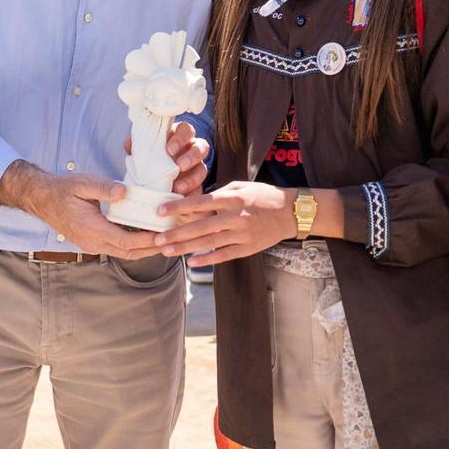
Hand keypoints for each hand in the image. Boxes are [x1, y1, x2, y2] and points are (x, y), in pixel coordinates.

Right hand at [5, 164, 161, 259]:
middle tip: (173, 240)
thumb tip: (124, 192)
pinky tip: (148, 236)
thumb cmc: (63, 190)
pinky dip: (135, 245)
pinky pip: (118, 248)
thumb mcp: (82, 183)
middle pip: (129, 252)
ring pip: (124, 252)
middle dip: (152, 248)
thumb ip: (103, 188)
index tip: (164, 235)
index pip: (125, 240)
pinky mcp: (94, 243)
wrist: (43, 199)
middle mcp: (93, 242)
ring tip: (166, 240)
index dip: (146, 240)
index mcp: (91, 229)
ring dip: (145, 249)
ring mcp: (93, 245)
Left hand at [123, 121, 209, 195]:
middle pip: (202, 147)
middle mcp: (191, 151)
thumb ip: (136, 149)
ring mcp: (196, 169)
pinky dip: (192, 194)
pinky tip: (180, 198)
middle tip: (179, 166)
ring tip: (178, 188)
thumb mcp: (140, 156)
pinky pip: (200, 189)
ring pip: (203, 169)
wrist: (149, 188)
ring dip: (193, 178)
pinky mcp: (197, 187)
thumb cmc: (147, 165)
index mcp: (178, 138)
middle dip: (192, 156)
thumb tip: (129, 144)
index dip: (181, 138)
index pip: (186, 130)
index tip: (169, 150)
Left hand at [156, 181, 296, 266]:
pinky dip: (207, 259)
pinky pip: (223, 255)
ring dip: (186, 248)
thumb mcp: (241, 187)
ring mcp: (242, 234)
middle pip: (200, 226)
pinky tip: (192, 262)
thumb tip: (196, 202)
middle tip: (157, 239)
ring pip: (208, 243)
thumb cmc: (263, 196)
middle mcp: (235, 217)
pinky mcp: (247, 248)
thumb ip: (219, 194)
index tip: (160, 211)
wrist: (290, 213)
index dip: (178, 206)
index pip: (200, 202)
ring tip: (167, 251)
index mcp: (232, 198)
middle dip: (176, 233)